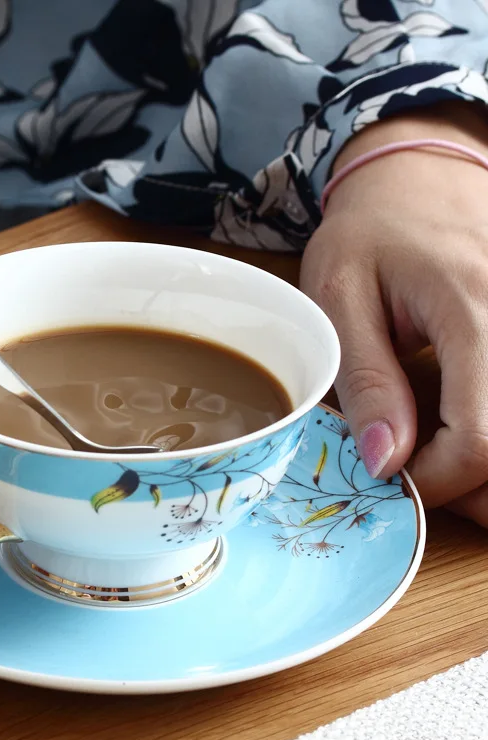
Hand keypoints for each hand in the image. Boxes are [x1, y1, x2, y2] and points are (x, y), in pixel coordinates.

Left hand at [301, 102, 487, 525]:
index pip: (481, 438)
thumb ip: (366, 378)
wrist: (419, 176)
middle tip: (421, 483)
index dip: (436, 482)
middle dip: (474, 488)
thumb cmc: (370, 232)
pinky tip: (465, 432)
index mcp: (473, 309)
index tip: (389, 480)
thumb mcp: (341, 297)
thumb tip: (385, 461)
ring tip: (443, 463)